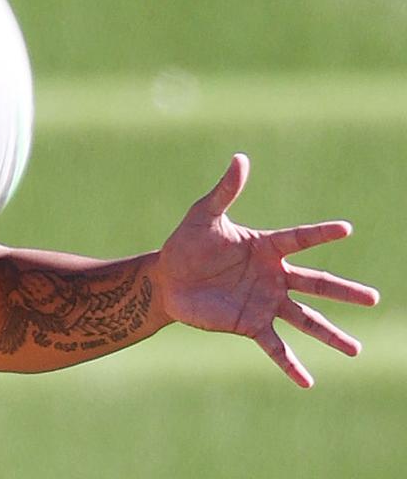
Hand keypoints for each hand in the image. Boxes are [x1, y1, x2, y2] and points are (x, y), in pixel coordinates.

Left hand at [156, 153, 379, 387]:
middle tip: (373, 298)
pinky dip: (291, 364)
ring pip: (305, 318)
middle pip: (316, 283)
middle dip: (344, 292)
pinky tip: (308, 381)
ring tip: (356, 350)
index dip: (320, 233)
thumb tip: (241, 158)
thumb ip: (226, 191)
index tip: (345, 228)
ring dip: (330, 334)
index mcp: (266, 248)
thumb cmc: (186, 243)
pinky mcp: (249, 324)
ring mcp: (264, 302)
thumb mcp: (204, 215)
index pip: (299, 239)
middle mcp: (273, 277)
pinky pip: (275, 346)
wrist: (166, 278)